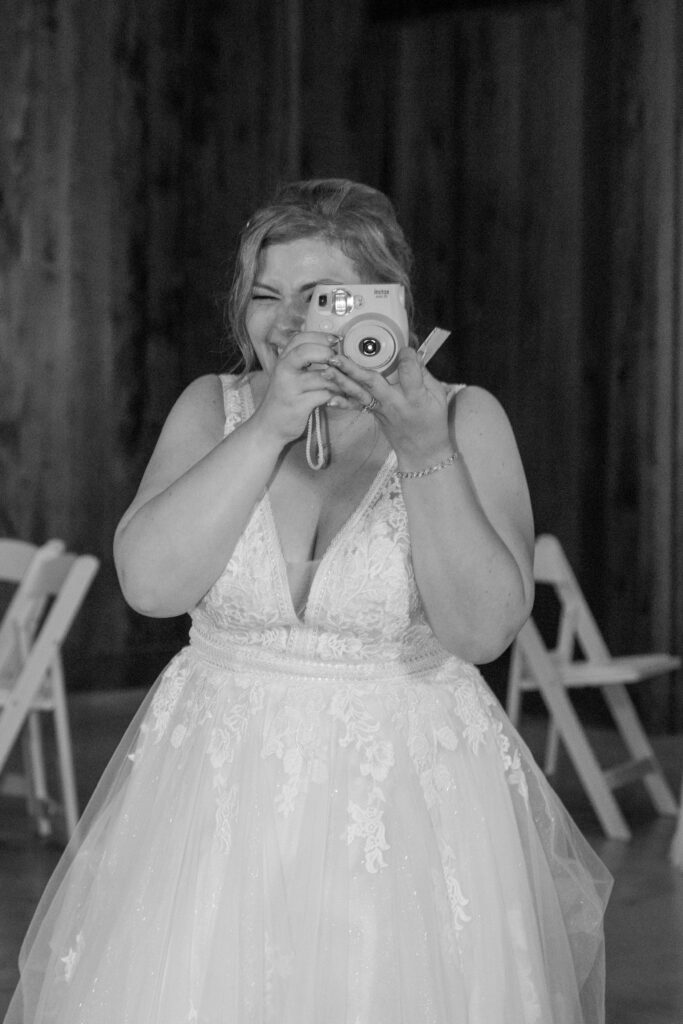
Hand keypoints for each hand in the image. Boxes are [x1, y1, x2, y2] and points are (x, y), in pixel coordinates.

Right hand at [253, 332, 342, 444]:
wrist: (268, 426)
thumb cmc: (284, 399)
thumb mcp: (287, 375)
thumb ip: (301, 362)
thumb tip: (329, 349)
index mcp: (283, 361)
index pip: (300, 339)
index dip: (320, 337)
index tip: (335, 340)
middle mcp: (284, 371)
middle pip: (306, 352)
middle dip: (327, 353)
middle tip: (341, 361)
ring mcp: (290, 388)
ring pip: (321, 376)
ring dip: (339, 380)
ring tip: (347, 384)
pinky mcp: (299, 405)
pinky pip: (324, 395)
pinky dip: (337, 396)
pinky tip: (341, 398)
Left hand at [322, 346, 452, 466]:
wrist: (422, 451)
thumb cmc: (433, 420)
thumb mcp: (438, 396)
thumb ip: (424, 374)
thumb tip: (411, 353)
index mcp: (415, 396)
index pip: (408, 371)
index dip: (406, 356)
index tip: (406, 349)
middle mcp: (394, 402)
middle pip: (372, 382)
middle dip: (353, 368)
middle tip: (336, 357)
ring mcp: (380, 409)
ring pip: (359, 393)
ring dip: (341, 381)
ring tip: (326, 369)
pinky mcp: (372, 413)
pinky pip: (356, 406)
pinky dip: (341, 401)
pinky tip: (328, 396)